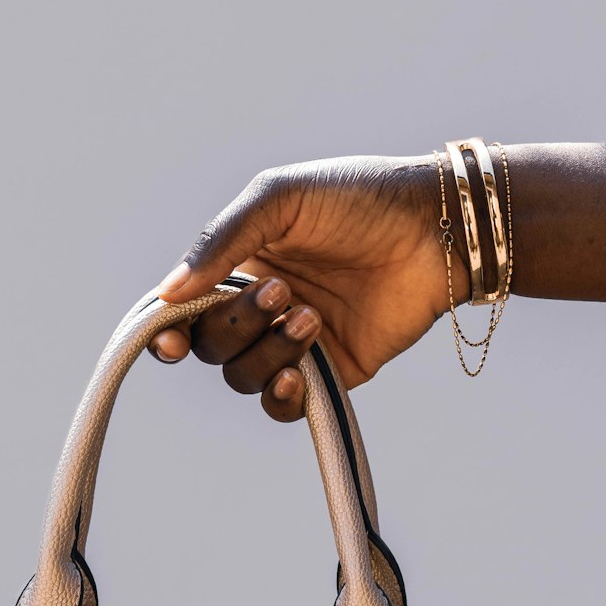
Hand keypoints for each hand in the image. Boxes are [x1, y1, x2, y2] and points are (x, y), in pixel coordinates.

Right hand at [148, 155, 468, 419]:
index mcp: (240, 264)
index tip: (170, 340)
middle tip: (281, 291)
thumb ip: (220, 242)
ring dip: (267, 353)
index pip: (186, 309)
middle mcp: (261, 307)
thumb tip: (166, 294)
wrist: (438, 228)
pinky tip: (299, 376)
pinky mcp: (333, 373)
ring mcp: (295, 343)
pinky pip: (285, 407)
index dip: (169, 331)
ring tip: (309, 315)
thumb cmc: (360, 199)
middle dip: (236, 326)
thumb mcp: (280, 199)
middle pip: (212, 346)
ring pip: (244, 377)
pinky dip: (282, 398)